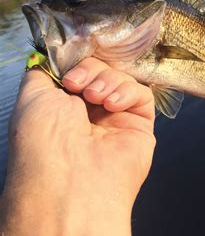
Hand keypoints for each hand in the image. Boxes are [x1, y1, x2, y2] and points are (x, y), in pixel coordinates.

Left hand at [0, 57, 155, 235]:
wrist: (69, 179)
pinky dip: (127, 92)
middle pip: (102, 69)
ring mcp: (117, 117)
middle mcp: (91, 110)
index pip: (81, 69)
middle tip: (76, 87)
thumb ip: (43, 70)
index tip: (68, 69)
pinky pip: (141, 94)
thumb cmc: (43, 140)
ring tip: (94, 99)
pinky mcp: (140, 124)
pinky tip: (112, 105)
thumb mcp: (31, 96)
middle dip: (90, 70)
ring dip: (107, 80)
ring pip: (121, 78)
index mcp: (65, 104)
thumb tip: (54, 55)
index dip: (78, 61)